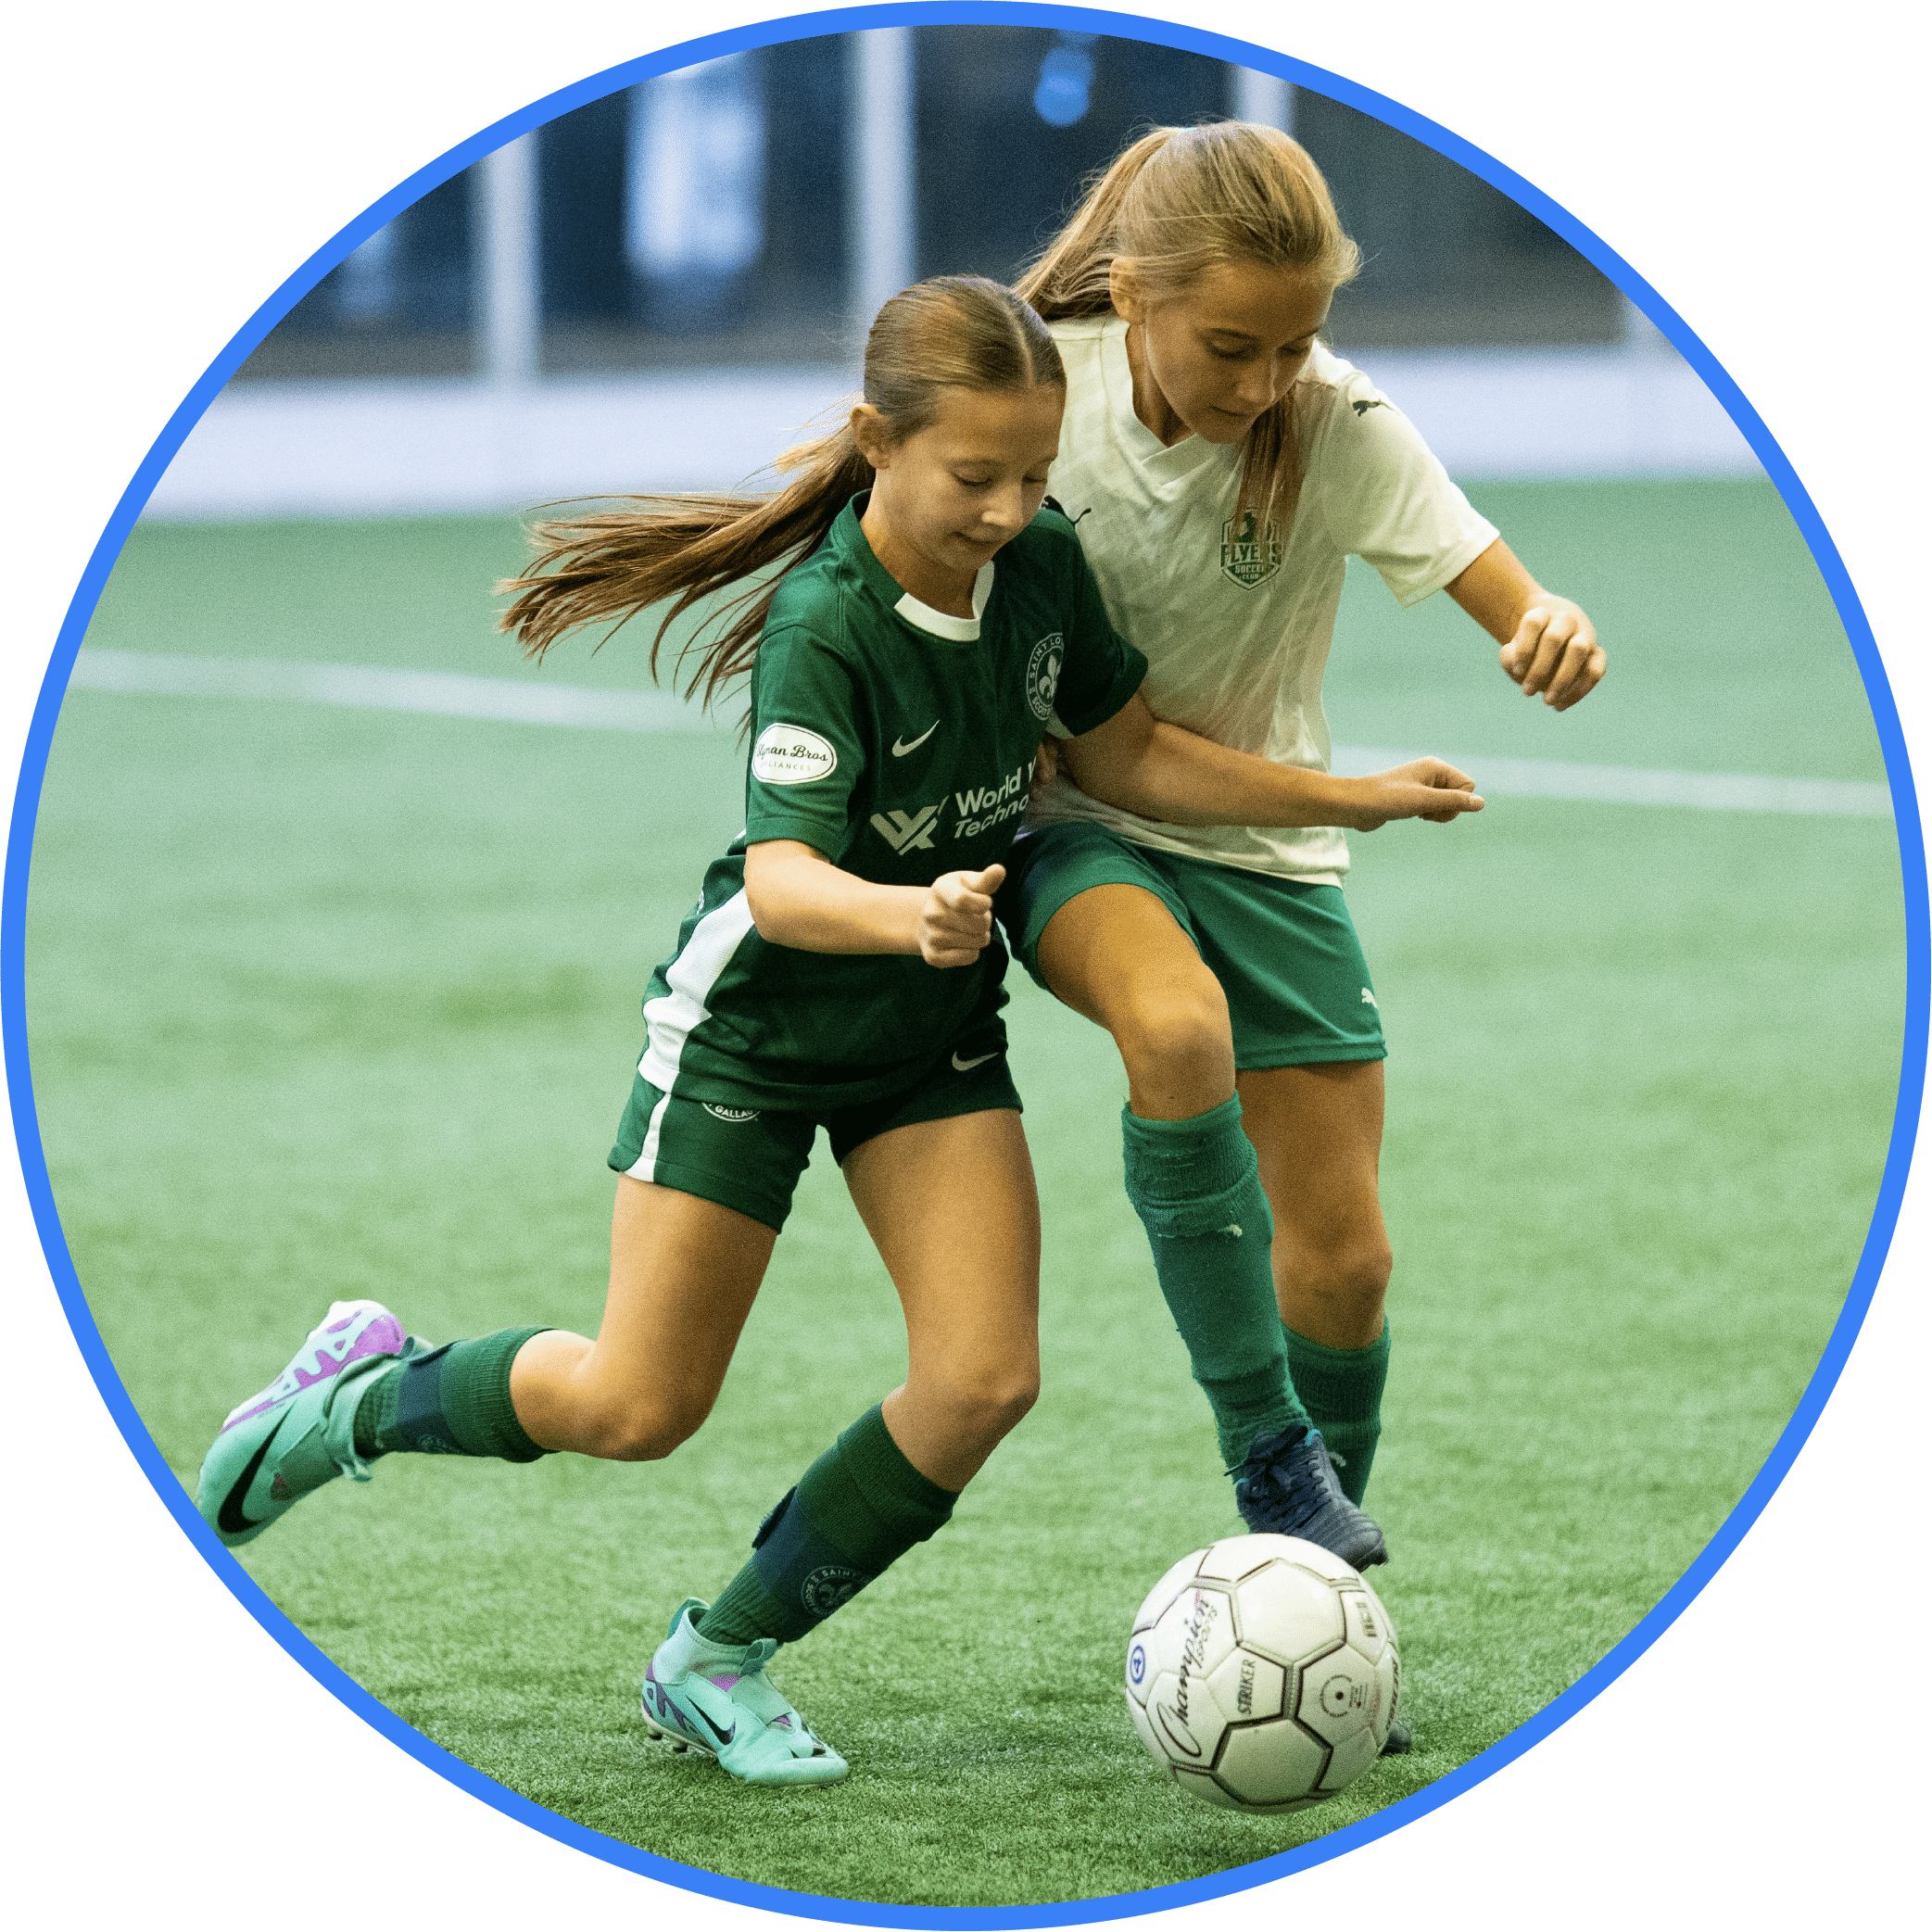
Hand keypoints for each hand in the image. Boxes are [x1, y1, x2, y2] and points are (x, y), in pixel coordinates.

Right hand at [917, 864, 1005, 966]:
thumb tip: (999, 870)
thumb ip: (985, 880)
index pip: (963, 900)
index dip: (983, 904)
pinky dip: (972, 952)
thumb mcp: (968, 883)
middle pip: (978, 925)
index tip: (984, 902)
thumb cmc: (955, 897)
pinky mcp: (933, 956)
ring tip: (967, 930)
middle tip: (974, 918)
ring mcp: (931, 936)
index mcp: (941, 889)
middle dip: (985, 922)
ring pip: (977, 942)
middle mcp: (931, 913)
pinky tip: (962, 944)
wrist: (925, 920)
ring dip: (979, 937)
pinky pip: (969, 957)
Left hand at [1345, 759, 1483, 831]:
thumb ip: (1453, 801)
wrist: (1355, 805)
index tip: (1434, 806)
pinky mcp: (1414, 798)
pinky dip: (1428, 815)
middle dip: (1447, 809)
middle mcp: (1431, 773)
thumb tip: (1481, 803)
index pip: (1468, 786)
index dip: (1456, 802)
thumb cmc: (1387, 799)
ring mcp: (1423, 785)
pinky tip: (1413, 815)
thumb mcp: (1424, 801)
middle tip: (1424, 811)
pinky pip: (1435, 809)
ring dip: (1437, 814)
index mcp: (1436, 766)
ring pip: (1448, 804)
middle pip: (1459, 796)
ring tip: (1417, 813)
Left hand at [1499, 602, 1604, 709]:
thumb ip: (1509, 659)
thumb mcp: (1512, 654)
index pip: (1533, 623)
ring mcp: (1585, 635)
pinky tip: (1561, 705)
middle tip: (1526, 692)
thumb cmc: (1527, 650)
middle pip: (1554, 637)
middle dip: (1540, 668)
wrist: (1551, 643)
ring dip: (1562, 679)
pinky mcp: (1597, 654)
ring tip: (1548, 702)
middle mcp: (1566, 620)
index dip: (1523, 648)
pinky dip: (1579, 690)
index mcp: (1542, 614)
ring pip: (1579, 649)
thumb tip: (1518, 667)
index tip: (1516, 670)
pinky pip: (1595, 670)